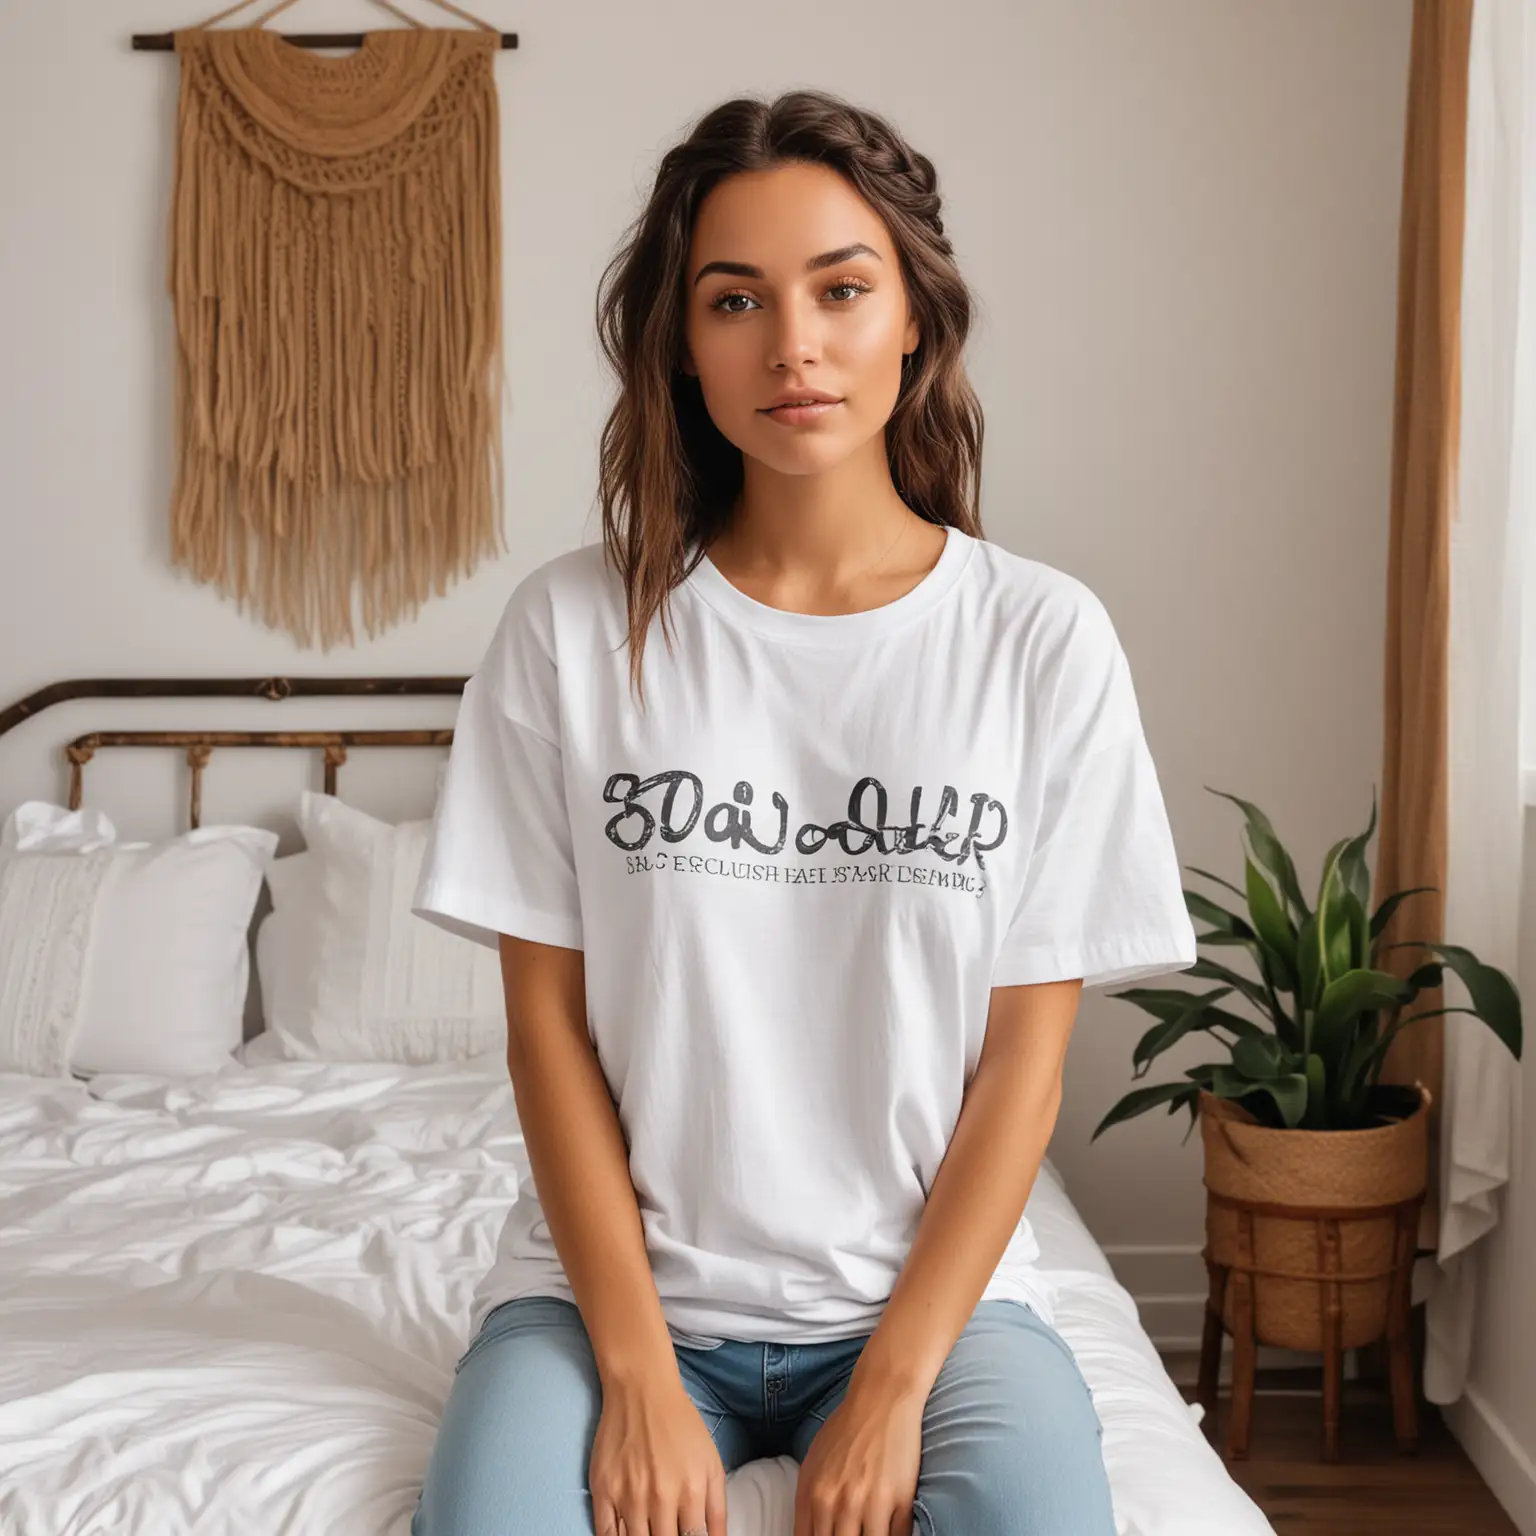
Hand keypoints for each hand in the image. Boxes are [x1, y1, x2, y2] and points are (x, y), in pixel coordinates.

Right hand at [589, 1374, 728, 1535]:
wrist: (642, 1390)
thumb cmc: (680, 1426)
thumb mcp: (711, 1463)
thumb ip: (717, 1511)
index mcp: (691, 1492)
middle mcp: (660, 1498)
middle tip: (669, 1531)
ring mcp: (628, 1496)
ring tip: (652, 1530)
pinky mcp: (603, 1491)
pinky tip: (628, 1535)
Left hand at [793, 1378, 924, 1535]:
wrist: (881, 1398)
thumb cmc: (845, 1429)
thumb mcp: (812, 1463)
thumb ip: (806, 1504)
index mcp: (814, 1495)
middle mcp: (840, 1503)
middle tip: (852, 1533)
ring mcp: (871, 1503)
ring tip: (870, 1531)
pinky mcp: (901, 1500)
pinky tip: (890, 1529)